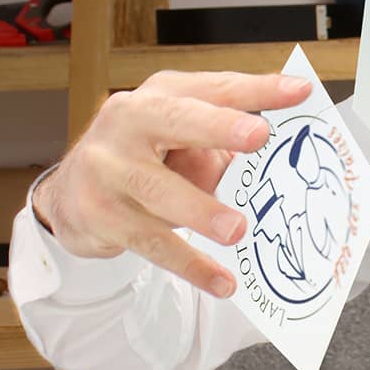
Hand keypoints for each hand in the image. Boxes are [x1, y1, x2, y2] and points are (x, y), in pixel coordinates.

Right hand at [32, 70, 312, 297]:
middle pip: (175, 119)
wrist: (68, 196)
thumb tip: (283, 157)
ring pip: (158, 189)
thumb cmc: (143, 158)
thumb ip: (225, 142)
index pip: (215, 88)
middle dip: (218, 126)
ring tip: (238, 230)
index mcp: (160, 96)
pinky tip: (221, 281)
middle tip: (259, 136)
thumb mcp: (181, 140)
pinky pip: (152, 242)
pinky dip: (190, 264)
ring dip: (200, 210)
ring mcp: (107, 167)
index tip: (300, 91)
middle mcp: (128, 122)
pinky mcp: (99, 214)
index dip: (258, 89)